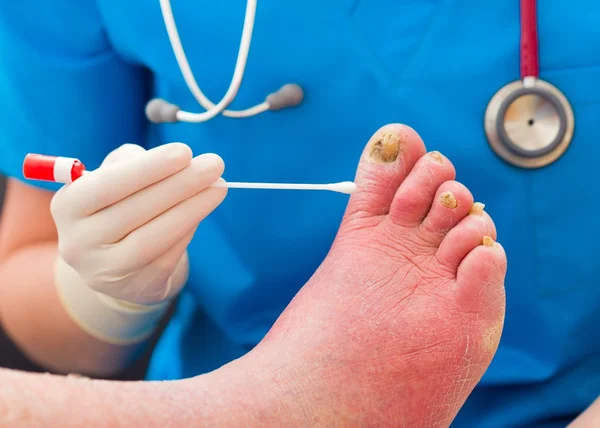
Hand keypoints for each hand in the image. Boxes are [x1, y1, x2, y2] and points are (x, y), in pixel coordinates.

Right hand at [51, 143, 225, 304]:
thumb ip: (133, 163)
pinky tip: (203, 208)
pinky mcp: (136, 285)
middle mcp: (78, 242)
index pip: (106, 186)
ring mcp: (106, 269)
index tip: (185, 152)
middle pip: (135, 211)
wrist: (115, 263)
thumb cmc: (118, 206)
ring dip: (192, 208)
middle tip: (214, 164)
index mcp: (67, 206)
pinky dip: (189, 228)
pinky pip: (169, 254)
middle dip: (180, 184)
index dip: (148, 169)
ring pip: (153, 237)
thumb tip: (179, 161)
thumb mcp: (112, 180)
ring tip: (219, 186)